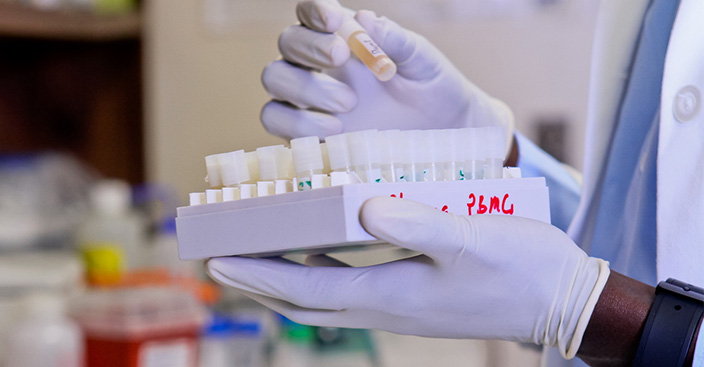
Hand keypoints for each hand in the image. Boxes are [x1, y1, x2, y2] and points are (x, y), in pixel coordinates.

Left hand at [207, 197, 609, 358]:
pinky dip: (322, 275)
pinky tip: (321, 255)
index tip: (219, 262)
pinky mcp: (414, 298)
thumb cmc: (521, 269)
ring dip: (286, 282)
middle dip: (260, 284)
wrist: (560, 302)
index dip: (260, 276)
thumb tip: (363, 208)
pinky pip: (352, 290)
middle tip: (222, 263)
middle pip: (306, 302)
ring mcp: (400, 305)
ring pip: (326, 298)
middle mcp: (387, 306)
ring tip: (258, 260)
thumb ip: (415, 223)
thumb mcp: (470, 239)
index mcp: (392, 295)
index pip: (307, 289)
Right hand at [261, 0, 513, 145]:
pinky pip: (276, 118)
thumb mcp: (421, 59)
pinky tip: (335, 129)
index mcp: (343, 34)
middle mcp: (318, 62)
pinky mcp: (303, 131)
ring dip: (305, 86)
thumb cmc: (431, 88)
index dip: (315, 10)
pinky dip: (297, 122)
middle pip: (287, 42)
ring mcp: (307, 97)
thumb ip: (394, 39)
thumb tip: (364, 19)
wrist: (441, 134)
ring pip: (275, 77)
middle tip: (341, 58)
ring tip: (349, 103)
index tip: (335, 20)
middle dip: (309, 46)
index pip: (312, 12)